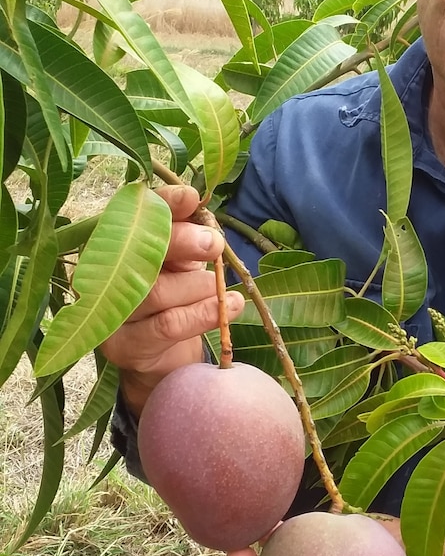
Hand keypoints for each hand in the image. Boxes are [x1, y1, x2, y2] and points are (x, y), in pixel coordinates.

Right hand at [100, 185, 244, 414]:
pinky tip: (230, 307)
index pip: (134, 215)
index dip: (163, 204)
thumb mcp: (185, 259)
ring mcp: (108, 310)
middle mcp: (104, 272)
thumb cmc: (178, 295)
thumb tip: (194, 200)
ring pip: (156, 291)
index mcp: (118, 242)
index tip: (191, 198)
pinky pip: (167, 325)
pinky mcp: (121, 345)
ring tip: (220, 288)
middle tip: (214, 244)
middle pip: (139, 252)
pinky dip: (203, 314)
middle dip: (182, 242)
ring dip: (198, 286)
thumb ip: (188, 232)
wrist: (164, 357)